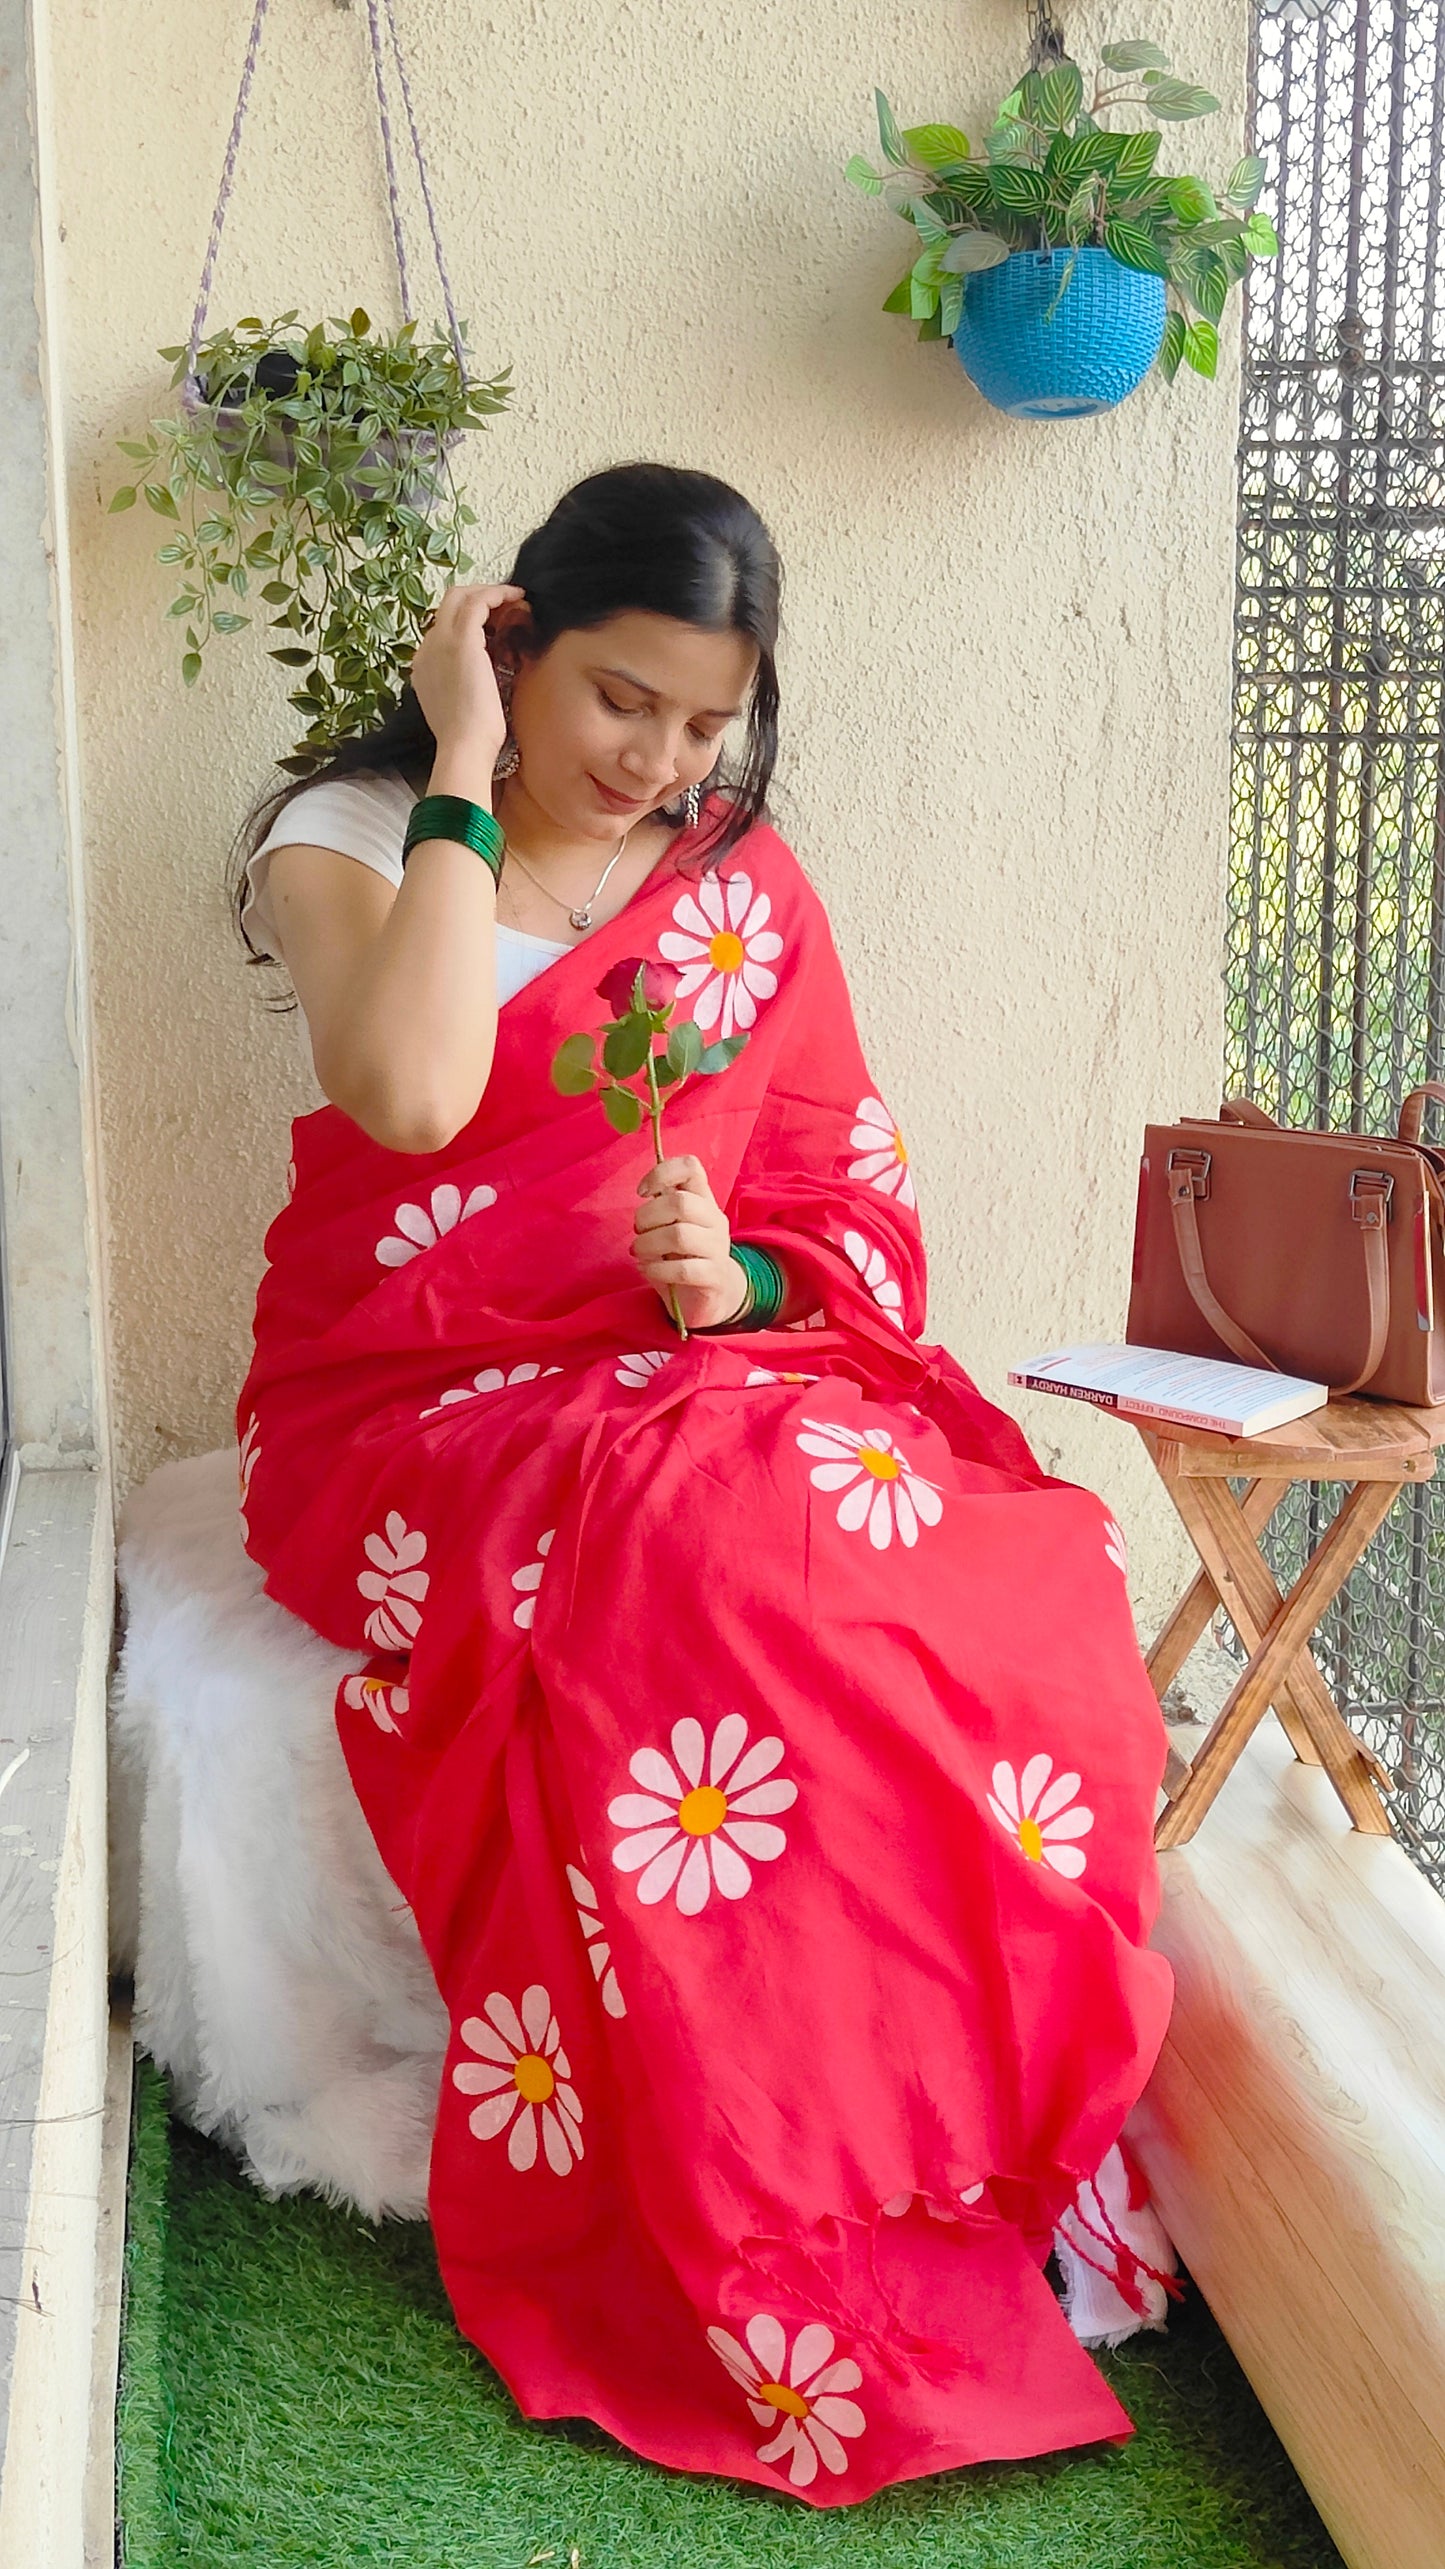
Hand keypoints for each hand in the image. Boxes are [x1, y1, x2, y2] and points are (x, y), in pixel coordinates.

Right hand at [409, 582, 525, 776]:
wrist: (464, 747)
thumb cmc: (471, 738)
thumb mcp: (464, 704)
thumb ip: (468, 682)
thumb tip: (487, 671)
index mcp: (425, 665)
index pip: (445, 628)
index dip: (472, 618)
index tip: (497, 621)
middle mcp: (427, 648)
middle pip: (448, 604)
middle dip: (478, 597)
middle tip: (505, 602)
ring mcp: (440, 642)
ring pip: (461, 597)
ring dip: (490, 593)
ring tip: (516, 599)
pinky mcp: (461, 641)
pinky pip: (478, 602)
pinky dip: (498, 595)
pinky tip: (517, 598)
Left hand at [633, 1155, 744, 1333]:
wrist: (710, 1296)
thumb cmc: (682, 1256)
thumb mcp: (670, 1226)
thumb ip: (661, 1207)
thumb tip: (646, 1193)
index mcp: (703, 1200)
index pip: (691, 1167)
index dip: (662, 1172)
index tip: (642, 1192)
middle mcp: (715, 1220)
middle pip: (680, 1203)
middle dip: (648, 1216)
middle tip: (638, 1231)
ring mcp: (718, 1249)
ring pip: (680, 1236)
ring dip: (648, 1244)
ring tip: (639, 1251)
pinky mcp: (714, 1277)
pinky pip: (683, 1269)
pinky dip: (657, 1269)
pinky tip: (647, 1270)